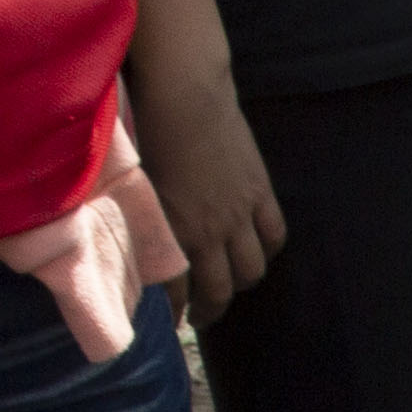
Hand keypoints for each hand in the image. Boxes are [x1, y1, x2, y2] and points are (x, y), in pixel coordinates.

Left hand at [125, 54, 284, 317]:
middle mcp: (208, 229)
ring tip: (231, 284)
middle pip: (220, 289)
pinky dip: (266, 249)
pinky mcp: (259, 191)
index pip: (177, 289)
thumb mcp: (137, 181)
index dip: (176, 311)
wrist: (184, 91)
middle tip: (202, 314)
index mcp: (172, 228)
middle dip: (210, 309)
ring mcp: (238, 212)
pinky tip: (256, 249)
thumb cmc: (147, 127)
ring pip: (251, 270)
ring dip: (240, 283)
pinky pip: (274, 235)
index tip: (172, 321)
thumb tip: (139, 242)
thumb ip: (142, 216)